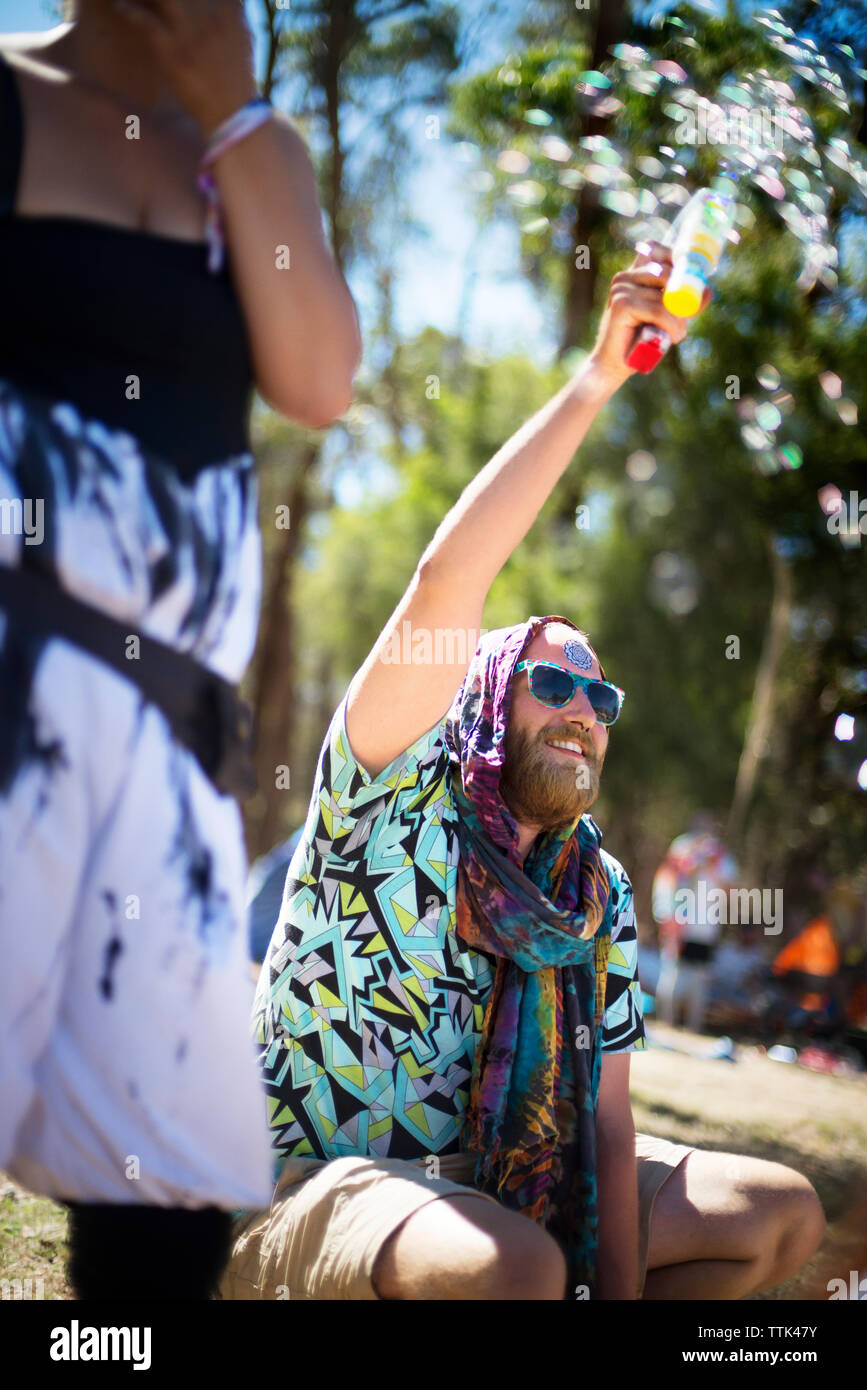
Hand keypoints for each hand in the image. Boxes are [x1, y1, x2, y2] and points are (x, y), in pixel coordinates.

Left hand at [112, 0, 259, 135]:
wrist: (234, 113)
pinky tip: (121, 8)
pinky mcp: (174, 52)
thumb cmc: (237, 77)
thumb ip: (228, 9)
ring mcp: (190, 31)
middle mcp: (209, 13)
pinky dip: (129, 11)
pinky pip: (144, 21)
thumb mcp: (241, 34)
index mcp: (228, 5)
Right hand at [586, 241, 711, 392]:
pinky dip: (671, 326)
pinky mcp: (622, 304)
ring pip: (665, 296)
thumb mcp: (667, 317)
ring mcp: (622, 288)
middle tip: (686, 319)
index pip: (655, 249)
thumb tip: (708, 290)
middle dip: (683, 296)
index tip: (693, 276)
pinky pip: (658, 310)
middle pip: (667, 272)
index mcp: (633, 275)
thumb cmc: (639, 341)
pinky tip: (673, 338)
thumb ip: (684, 303)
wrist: (614, 365)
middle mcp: (625, 277)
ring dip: (678, 318)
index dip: (675, 256)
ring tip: (678, 335)